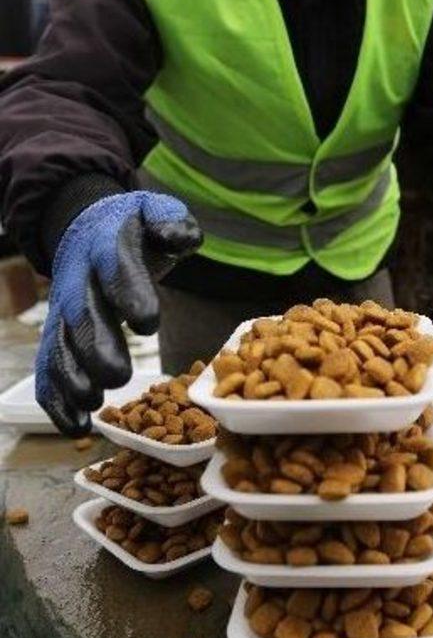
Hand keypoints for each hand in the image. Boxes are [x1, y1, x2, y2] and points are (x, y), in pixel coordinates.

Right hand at [36, 191, 201, 435]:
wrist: (86, 228)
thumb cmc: (133, 229)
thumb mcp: (155, 211)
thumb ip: (172, 221)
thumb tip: (180, 237)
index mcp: (106, 245)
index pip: (114, 266)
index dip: (128, 293)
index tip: (149, 323)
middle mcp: (77, 279)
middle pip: (82, 313)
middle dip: (97, 346)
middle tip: (120, 376)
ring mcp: (62, 308)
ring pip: (59, 345)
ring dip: (72, 377)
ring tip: (93, 404)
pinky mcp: (56, 334)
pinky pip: (47, 367)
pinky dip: (56, 399)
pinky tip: (75, 426)